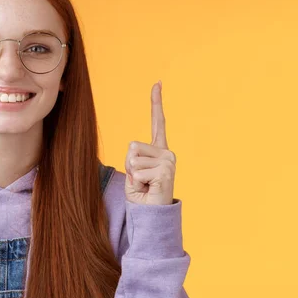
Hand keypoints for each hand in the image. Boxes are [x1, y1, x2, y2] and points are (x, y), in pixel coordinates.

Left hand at [124, 81, 175, 205]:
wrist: (152, 214)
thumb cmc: (142, 193)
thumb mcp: (134, 170)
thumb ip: (133, 156)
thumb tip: (132, 148)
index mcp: (159, 149)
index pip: (158, 121)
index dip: (156, 102)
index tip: (157, 83)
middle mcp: (167, 152)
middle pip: (132, 145)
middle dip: (129, 163)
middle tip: (140, 179)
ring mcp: (168, 161)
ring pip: (133, 159)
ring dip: (133, 174)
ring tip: (144, 185)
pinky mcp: (165, 171)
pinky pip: (137, 171)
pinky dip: (136, 183)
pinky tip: (148, 189)